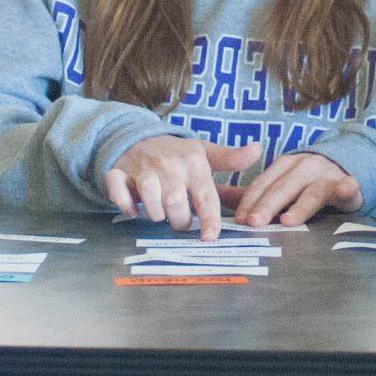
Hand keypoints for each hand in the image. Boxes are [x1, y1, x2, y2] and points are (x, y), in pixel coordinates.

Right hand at [103, 136, 264, 239]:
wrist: (136, 137)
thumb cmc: (175, 154)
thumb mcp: (204, 153)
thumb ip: (230, 158)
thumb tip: (257, 150)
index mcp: (194, 163)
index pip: (206, 196)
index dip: (210, 220)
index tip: (210, 238)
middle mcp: (169, 165)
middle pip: (176, 204)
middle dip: (179, 220)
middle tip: (179, 219)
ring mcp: (142, 169)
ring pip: (151, 202)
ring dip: (154, 214)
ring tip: (159, 211)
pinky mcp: (118, 173)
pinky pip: (119, 194)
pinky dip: (125, 205)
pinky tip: (132, 207)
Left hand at [231, 150, 360, 226]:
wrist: (344, 169)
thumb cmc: (306, 186)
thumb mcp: (284, 186)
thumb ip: (262, 199)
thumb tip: (236, 218)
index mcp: (285, 166)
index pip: (263, 183)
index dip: (250, 201)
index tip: (240, 220)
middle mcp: (305, 166)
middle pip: (284, 188)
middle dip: (268, 205)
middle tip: (254, 222)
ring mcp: (328, 175)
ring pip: (312, 192)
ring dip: (300, 206)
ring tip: (288, 221)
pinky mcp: (348, 185)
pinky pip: (348, 186)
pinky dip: (346, 188)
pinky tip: (345, 190)